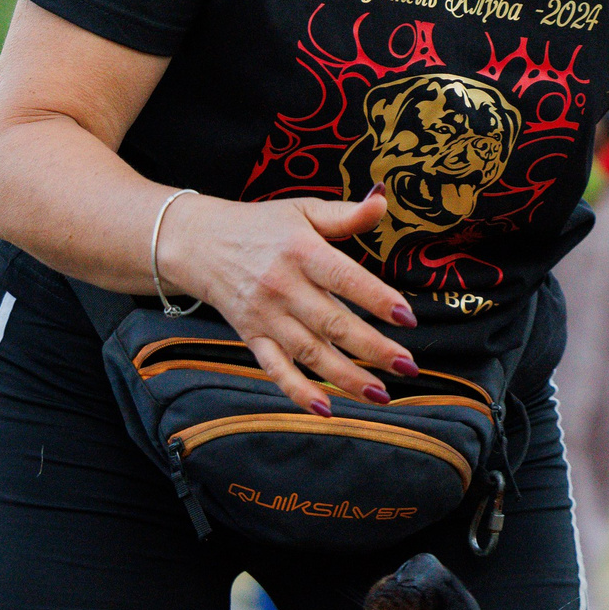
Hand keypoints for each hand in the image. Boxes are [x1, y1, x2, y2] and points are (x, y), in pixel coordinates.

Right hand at [167, 191, 421, 414]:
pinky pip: (275, 369)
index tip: (407, 318)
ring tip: (382, 394)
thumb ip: (346, 214)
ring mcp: (266, 316)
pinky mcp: (251, 337)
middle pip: (332, 323)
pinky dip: (298, 392)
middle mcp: (283, 286)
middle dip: (372, 348)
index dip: (377, 298)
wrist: (200, 243)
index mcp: (301, 251)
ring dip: (346, 377)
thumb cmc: (262, 226)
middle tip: (408, 366)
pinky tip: (326, 410)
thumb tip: (384, 199)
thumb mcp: (303, 210)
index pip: (344, 278)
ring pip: (310, 352)